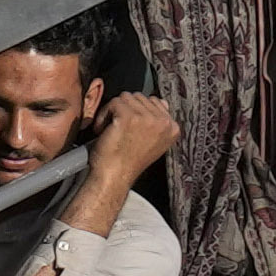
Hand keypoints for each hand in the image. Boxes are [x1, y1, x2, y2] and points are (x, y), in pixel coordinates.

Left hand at [81, 88, 180, 207]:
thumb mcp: (154, 142)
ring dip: (113, 112)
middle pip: (139, 97)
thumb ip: (159, 122)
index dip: (137, 112)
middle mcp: (164, 122)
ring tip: (112, 130)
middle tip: (119, 131)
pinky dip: (103, 115)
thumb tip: (161, 101)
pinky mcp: (129, 117)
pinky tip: (103, 131)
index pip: (156, 102)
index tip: (130, 130)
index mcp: (173, 128)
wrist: (114, 177)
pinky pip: (113, 102)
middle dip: (125, 110)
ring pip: (125, 97)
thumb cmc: (128, 162)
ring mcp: (148, 118)